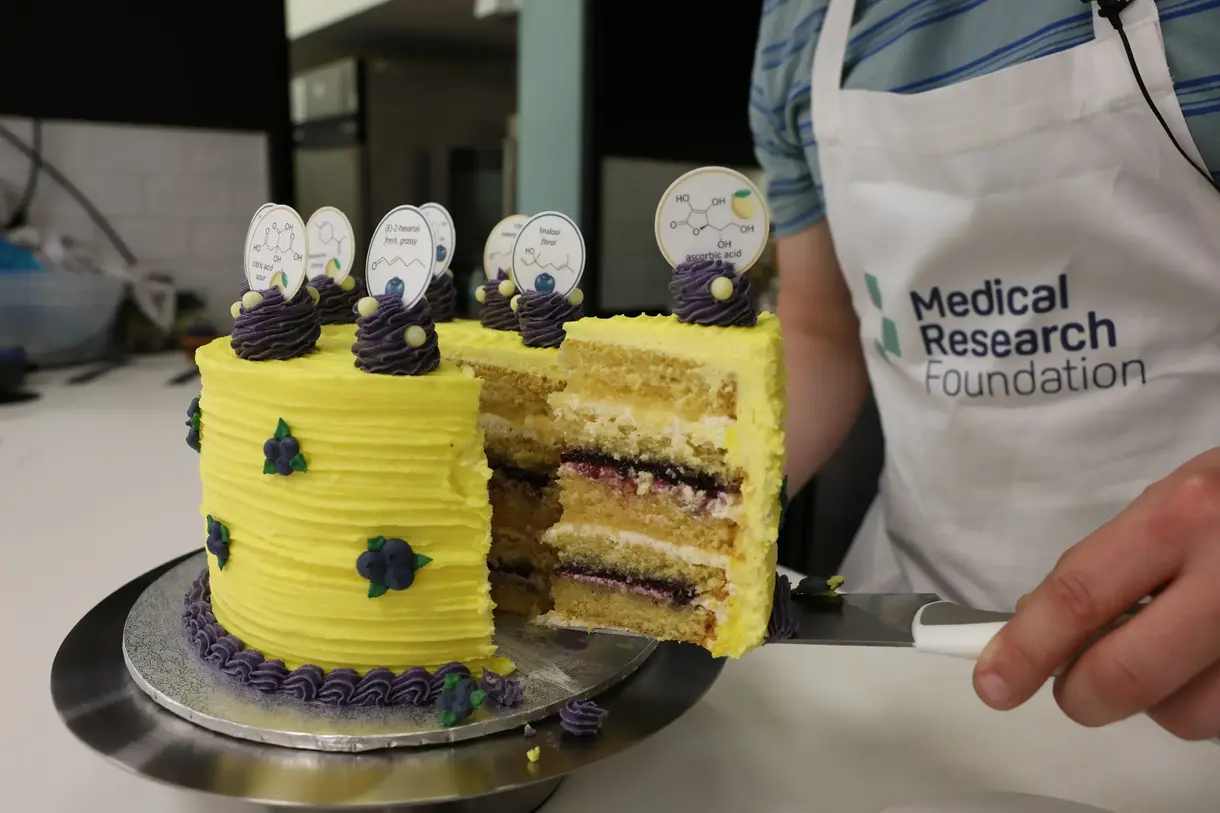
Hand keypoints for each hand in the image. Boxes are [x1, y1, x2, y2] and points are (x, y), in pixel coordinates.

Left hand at [972, 448, 1219, 739]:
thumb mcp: (1175, 500)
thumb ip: (1111, 560)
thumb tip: (1034, 622)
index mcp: (1180, 518)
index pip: (1081, 595)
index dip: (1027, 648)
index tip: (994, 682)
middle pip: (1126, 674)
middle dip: (1080, 695)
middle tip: (1073, 687)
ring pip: (1185, 715)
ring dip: (1154, 702)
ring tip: (1166, 656)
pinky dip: (1204, 702)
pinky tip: (1207, 662)